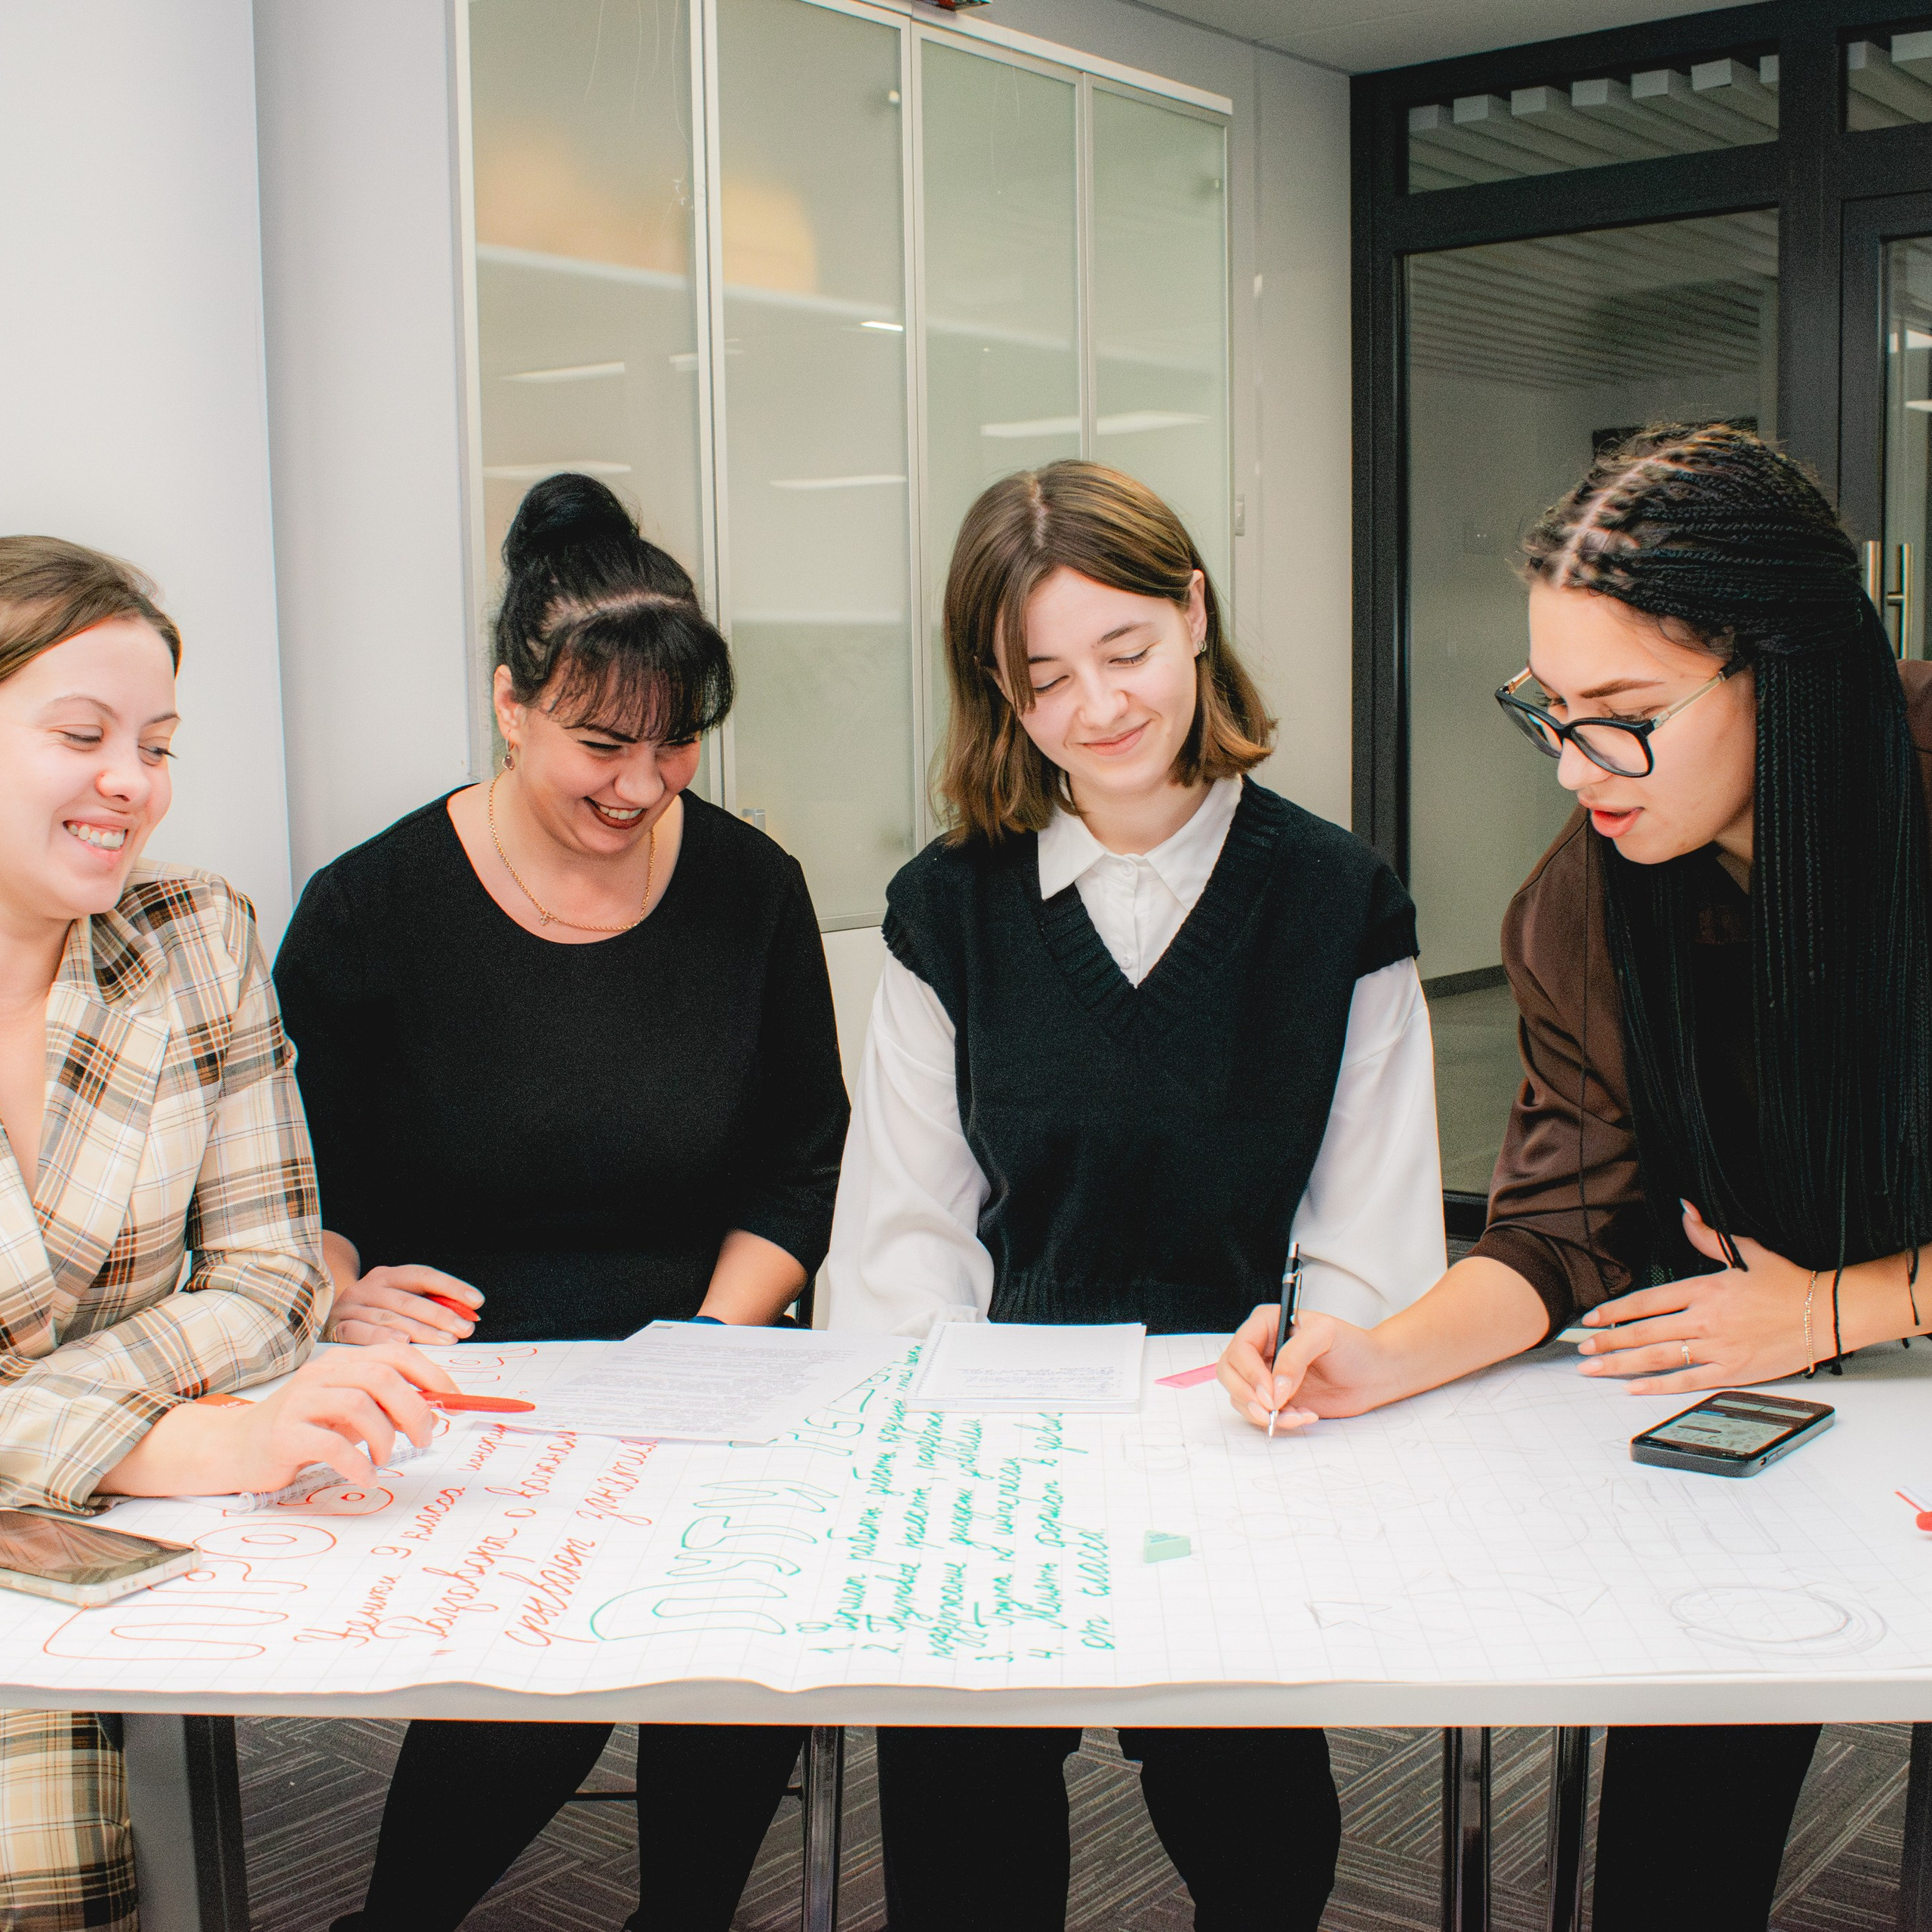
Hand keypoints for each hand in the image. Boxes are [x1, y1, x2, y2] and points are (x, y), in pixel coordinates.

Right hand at [99, 1344, 460, 1496]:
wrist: (236, 1449)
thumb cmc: (302, 1431)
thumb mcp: (347, 1413)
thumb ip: (382, 1406)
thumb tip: (433, 1411)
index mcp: (341, 1363)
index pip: (395, 1353)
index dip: (431, 1373)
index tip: (454, 1399)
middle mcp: (321, 1374)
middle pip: (381, 1376)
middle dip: (414, 1407)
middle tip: (426, 1437)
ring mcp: (299, 1401)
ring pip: (358, 1404)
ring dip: (385, 1435)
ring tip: (387, 1457)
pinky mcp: (284, 1434)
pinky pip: (331, 1444)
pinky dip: (357, 1462)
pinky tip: (366, 1474)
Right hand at [326, 1263, 481, 1345]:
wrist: (314, 1320)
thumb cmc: (370, 1318)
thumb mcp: (396, 1305)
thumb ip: (425, 1308)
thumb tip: (467, 1317)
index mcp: (387, 1275)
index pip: (424, 1275)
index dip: (451, 1287)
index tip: (477, 1301)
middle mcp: (367, 1287)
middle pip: (410, 1299)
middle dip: (441, 1314)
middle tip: (465, 1329)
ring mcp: (349, 1307)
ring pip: (390, 1317)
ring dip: (421, 1331)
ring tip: (445, 1340)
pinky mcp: (334, 1327)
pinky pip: (360, 1332)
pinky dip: (382, 1338)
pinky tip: (403, 1345)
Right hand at [1216, 1305, 1384, 1431]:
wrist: (1373, 1373)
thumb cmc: (1352, 1345)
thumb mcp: (1325, 1336)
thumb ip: (1295, 1357)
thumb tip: (1274, 1389)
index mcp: (1267, 1324)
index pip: (1240, 1348)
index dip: (1250, 1373)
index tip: (1270, 1393)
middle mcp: (1261, 1349)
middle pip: (1229, 1373)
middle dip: (1246, 1396)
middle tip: (1270, 1411)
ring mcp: (1266, 1375)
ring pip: (1241, 1397)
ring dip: (1264, 1413)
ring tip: (1297, 1415)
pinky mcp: (1276, 1398)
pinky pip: (1261, 1414)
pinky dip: (1280, 1421)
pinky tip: (1305, 1415)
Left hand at [1575, 1202, 1814, 1393]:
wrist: (1828, 1312)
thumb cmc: (1789, 1283)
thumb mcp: (1746, 1251)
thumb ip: (1707, 1235)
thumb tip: (1685, 1208)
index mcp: (1704, 1289)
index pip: (1647, 1301)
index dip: (1615, 1311)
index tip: (1592, 1318)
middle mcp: (1705, 1319)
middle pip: (1645, 1331)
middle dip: (1608, 1341)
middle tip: (1581, 1348)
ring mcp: (1718, 1347)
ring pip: (1659, 1357)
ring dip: (1622, 1363)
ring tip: (1594, 1368)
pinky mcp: (1734, 1370)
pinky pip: (1689, 1380)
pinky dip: (1659, 1385)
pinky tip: (1634, 1388)